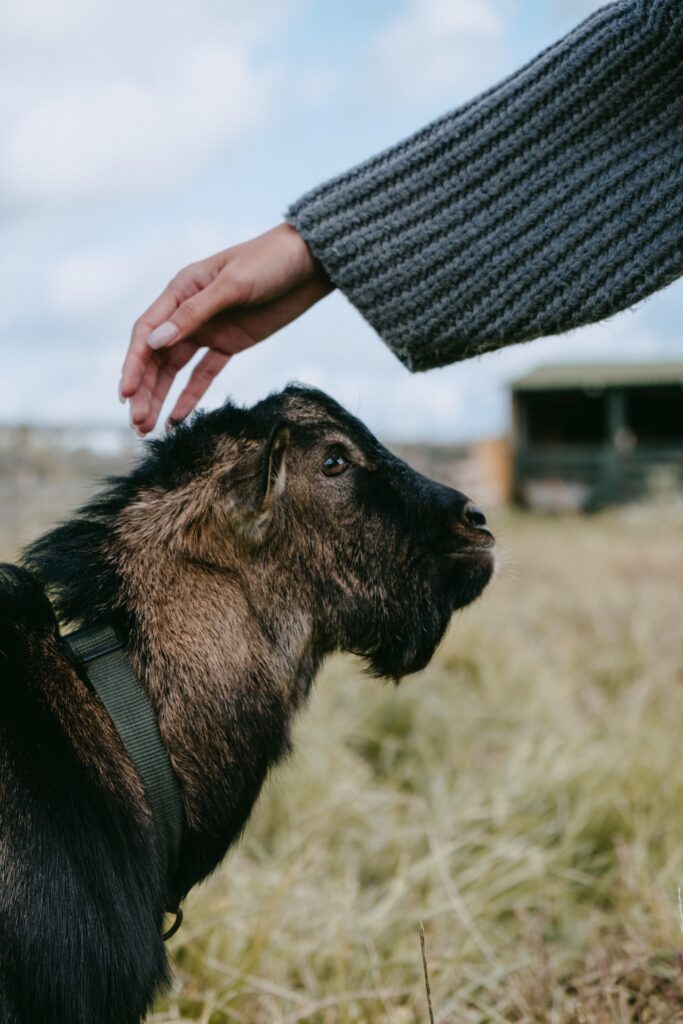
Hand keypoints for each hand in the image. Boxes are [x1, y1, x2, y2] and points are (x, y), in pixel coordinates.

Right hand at [119, 223, 333, 434]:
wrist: (309, 264)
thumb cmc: (269, 262)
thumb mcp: (233, 284)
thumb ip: (195, 313)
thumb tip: (156, 341)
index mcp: (181, 290)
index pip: (147, 332)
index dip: (134, 364)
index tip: (127, 392)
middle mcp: (188, 312)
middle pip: (156, 356)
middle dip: (144, 389)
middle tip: (136, 422)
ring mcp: (208, 330)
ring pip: (174, 370)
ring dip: (160, 397)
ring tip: (147, 426)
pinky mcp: (229, 344)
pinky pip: (203, 375)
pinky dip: (190, 396)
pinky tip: (177, 419)